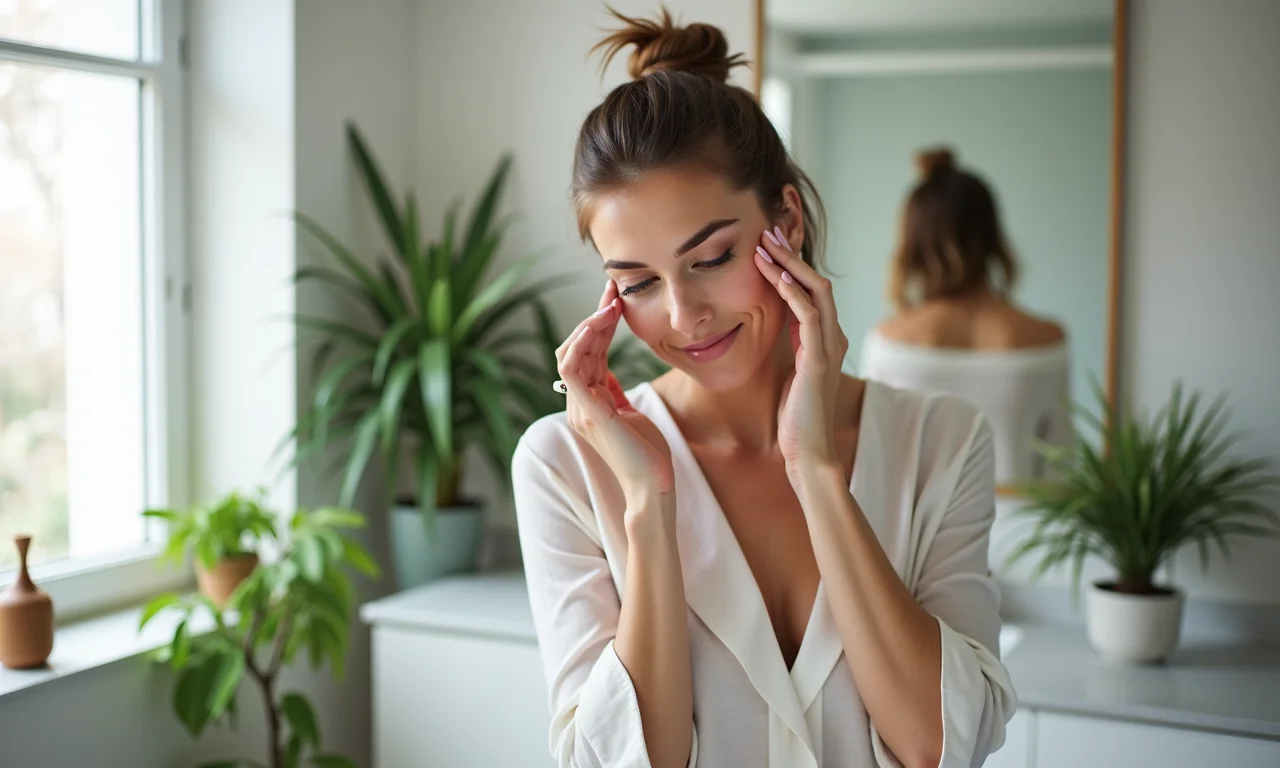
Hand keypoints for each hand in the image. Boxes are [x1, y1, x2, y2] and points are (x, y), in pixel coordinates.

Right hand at [556, 279, 674, 506]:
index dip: (598, 325)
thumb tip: (608, 372)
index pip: (587, 354)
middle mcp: (578, 404)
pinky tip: (598, 324)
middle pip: (576, 348)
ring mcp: (579, 409)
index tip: (615, 299)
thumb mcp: (630, 414)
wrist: (652, 488)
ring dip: (588, 324)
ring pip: (569, 353)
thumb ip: (614, 393)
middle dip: (593, 316)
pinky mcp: (588, 412)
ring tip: (610, 304)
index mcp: (588, 403)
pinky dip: (580, 343)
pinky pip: (571, 369)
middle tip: (613, 290)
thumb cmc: (648, 456)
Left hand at [754, 226, 849, 469]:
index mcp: (826, 340)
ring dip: (790, 266)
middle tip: (768, 233)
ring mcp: (830, 347)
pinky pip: (809, 315)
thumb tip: (779, 323)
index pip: (813, 291)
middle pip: (818, 282)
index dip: (794, 266)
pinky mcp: (819, 360)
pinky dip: (793, 292)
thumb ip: (793, 346)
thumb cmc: (797, 418)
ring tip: (766, 246)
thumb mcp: (792, 372)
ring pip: (817, 291)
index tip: (771, 246)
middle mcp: (834, 338)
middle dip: (793, 255)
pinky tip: (776, 277)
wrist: (809, 452)